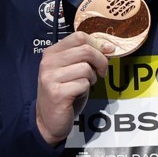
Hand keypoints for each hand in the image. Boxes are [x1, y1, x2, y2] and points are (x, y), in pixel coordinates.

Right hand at [35, 30, 113, 145]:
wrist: (48, 120)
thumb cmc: (64, 92)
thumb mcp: (72, 69)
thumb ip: (85, 56)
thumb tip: (109, 47)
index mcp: (51, 53)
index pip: (79, 36)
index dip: (97, 44)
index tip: (105, 54)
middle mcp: (48, 62)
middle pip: (85, 50)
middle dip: (100, 60)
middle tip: (101, 72)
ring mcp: (51, 78)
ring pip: (86, 68)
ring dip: (92, 78)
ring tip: (85, 84)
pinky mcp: (57, 93)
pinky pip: (83, 84)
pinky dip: (86, 89)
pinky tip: (79, 94)